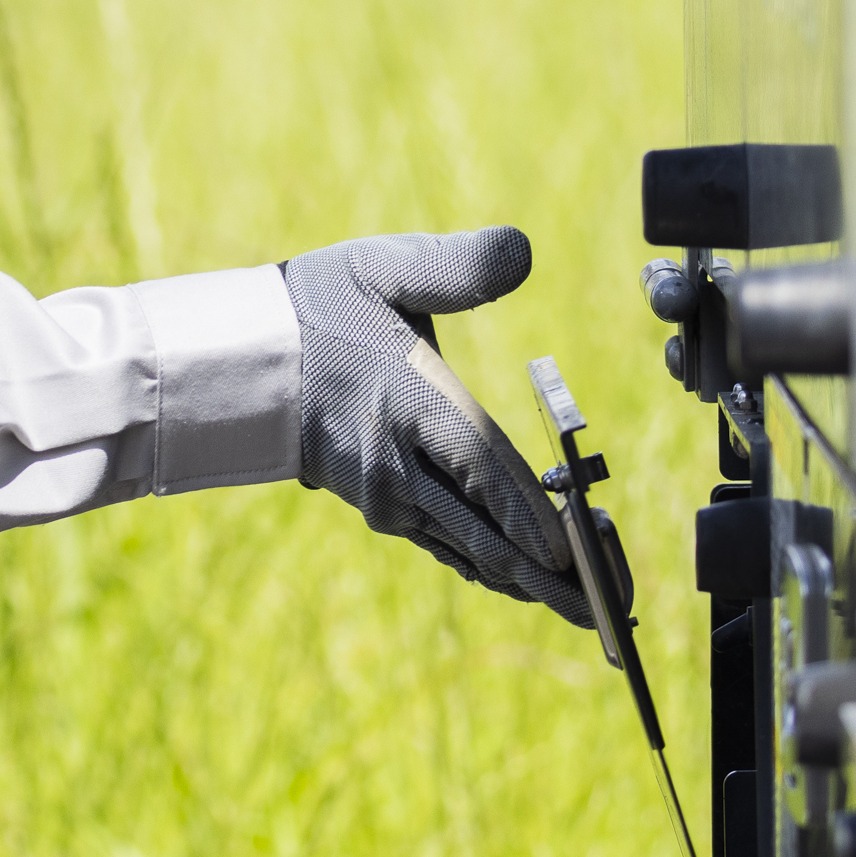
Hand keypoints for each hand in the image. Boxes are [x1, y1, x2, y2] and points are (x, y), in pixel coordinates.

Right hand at [286, 228, 592, 626]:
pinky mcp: (381, 509)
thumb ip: (457, 264)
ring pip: (468, 547)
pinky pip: (446, 546)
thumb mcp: (385, 268)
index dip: (527, 512)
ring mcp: (385, 496)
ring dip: (527, 576)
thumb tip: (524, 252)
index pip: (480, 464)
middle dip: (548, 573)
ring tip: (584, 604)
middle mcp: (395, 463)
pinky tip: (525, 583)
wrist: (249, 361)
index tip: (572, 552)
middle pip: (482, 530)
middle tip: (606, 605)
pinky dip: (490, 564)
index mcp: (407, 402)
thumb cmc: (323, 307)